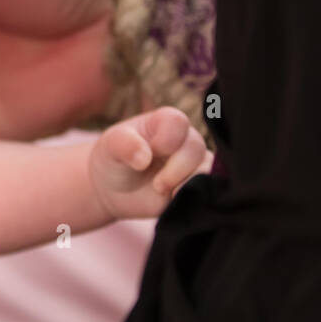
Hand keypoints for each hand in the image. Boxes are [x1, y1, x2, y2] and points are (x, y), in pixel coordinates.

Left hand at [89, 108, 206, 218]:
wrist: (114, 190)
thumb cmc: (114, 160)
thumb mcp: (111, 147)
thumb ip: (125, 145)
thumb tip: (144, 158)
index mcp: (165, 122)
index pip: (177, 122)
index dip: (164, 141)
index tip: (144, 158)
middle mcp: (184, 139)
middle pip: (194, 147)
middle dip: (175, 169)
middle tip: (156, 185)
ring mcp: (193, 163)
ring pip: (206, 169)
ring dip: (186, 184)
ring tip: (164, 193)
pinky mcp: (197, 186)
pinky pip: (210, 189)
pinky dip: (196, 196)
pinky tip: (175, 200)